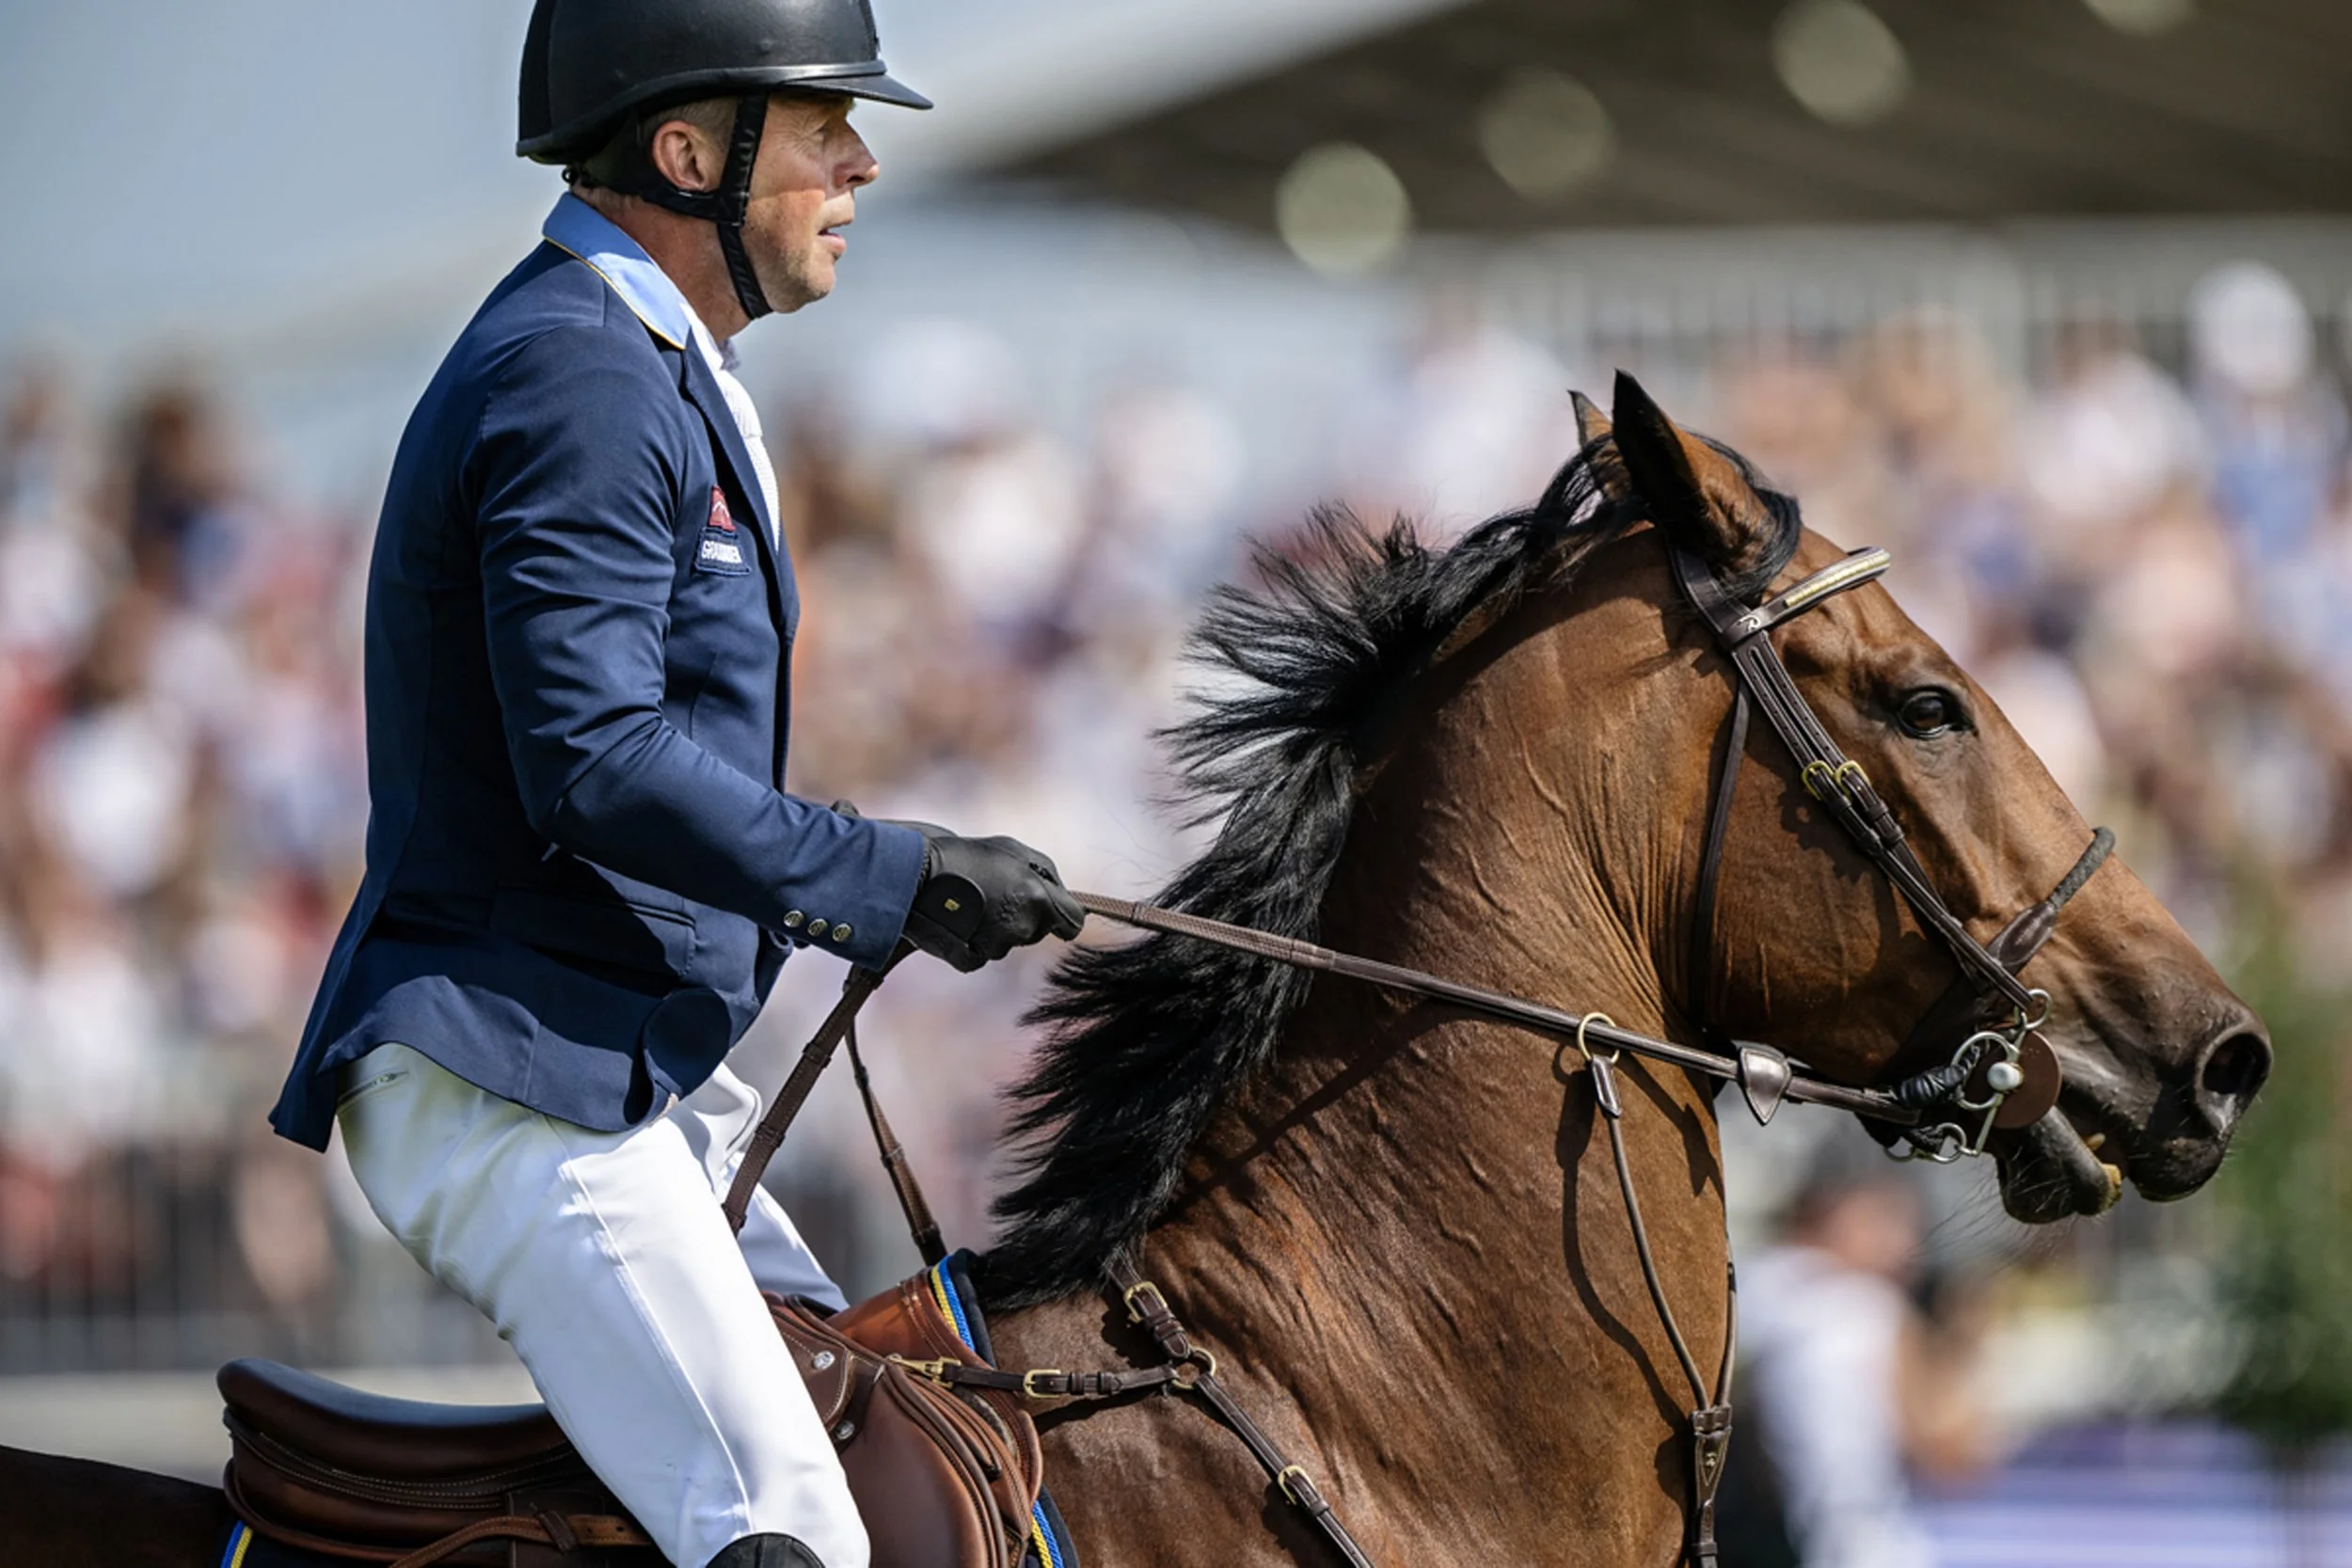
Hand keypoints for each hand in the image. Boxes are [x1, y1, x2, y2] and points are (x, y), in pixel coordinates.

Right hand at [893, 825, 1085, 972]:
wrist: (914, 872)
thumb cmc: (966, 856)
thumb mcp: (1014, 851)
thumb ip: (1047, 876)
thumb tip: (1065, 897)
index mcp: (1039, 897)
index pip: (1072, 923)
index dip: (1063, 919)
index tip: (1054, 917)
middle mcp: (1022, 925)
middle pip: (1036, 933)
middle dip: (1022, 918)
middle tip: (993, 895)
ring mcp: (996, 944)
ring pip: (1005, 944)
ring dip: (992, 929)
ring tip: (968, 904)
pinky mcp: (970, 958)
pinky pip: (979, 955)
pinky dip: (969, 944)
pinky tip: (955, 923)